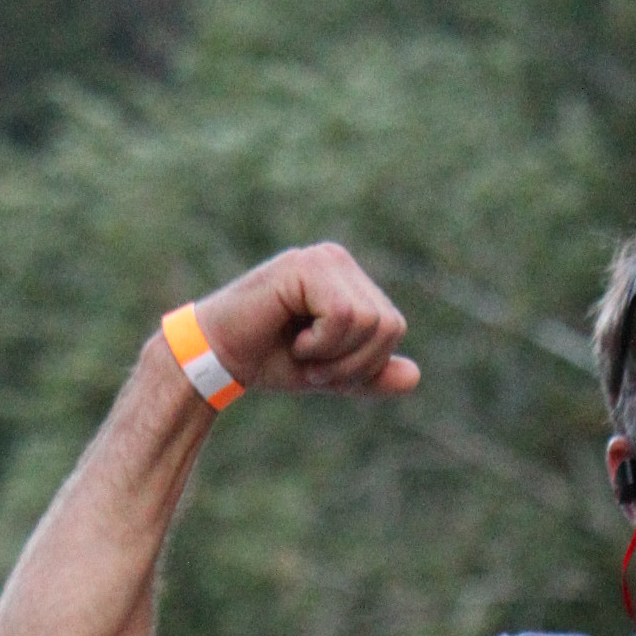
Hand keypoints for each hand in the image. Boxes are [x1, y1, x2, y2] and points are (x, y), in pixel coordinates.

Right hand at [188, 245, 420, 399]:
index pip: (393, 327)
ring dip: (335, 355)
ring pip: (369, 320)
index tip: (326, 369)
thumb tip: (415, 376)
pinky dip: (320, 343)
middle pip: (388, 325)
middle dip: (354, 363)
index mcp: (350, 280)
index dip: (367, 363)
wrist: (220, 357)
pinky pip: (343, 315)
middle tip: (314, 365)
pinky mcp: (304, 267)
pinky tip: (294, 338)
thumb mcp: (331, 373)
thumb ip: (371, 374)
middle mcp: (339, 261)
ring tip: (303, 351)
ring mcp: (322, 259)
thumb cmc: (271, 359)